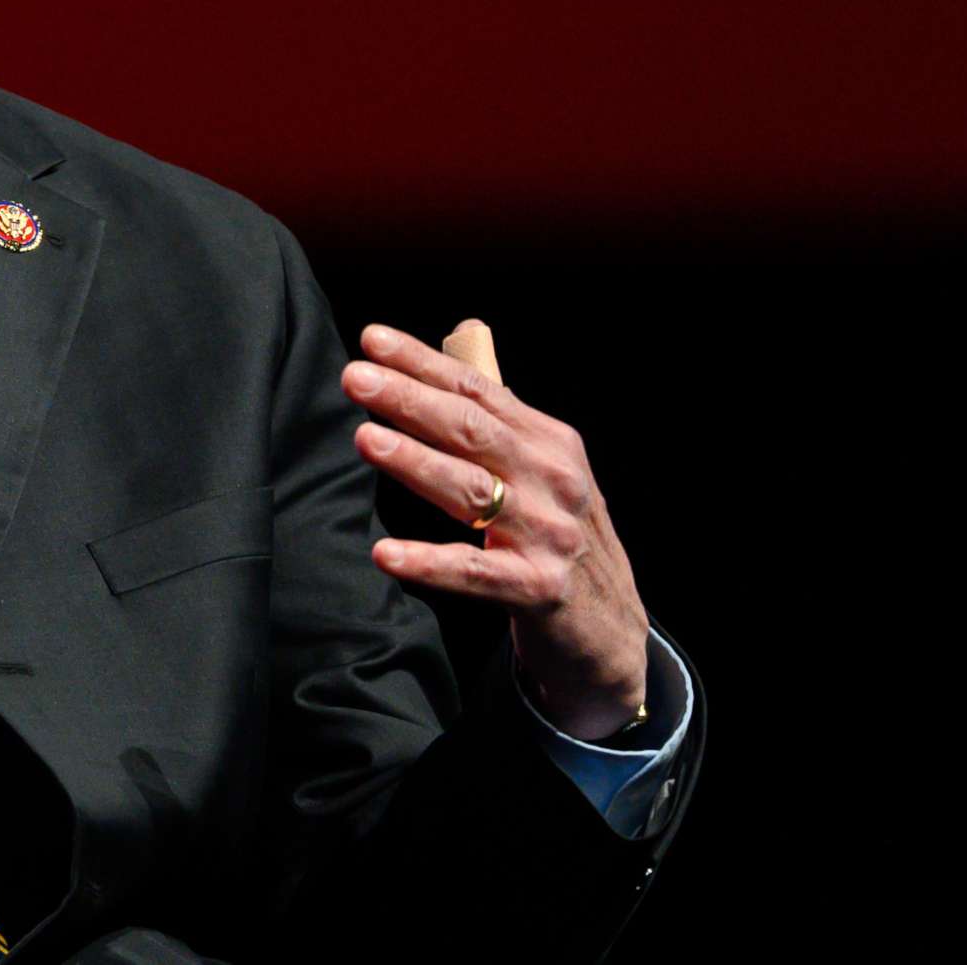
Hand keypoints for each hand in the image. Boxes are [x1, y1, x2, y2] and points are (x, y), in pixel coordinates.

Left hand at [343, 321, 650, 739]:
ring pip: (472, 490)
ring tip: (365, 439)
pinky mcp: (538, 589)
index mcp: (549, 440)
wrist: (611, 627)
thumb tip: (457, 343)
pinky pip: (474, 573)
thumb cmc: (557, 534)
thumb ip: (497, 417)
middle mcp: (554, 479)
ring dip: (416, 462)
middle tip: (355, 378)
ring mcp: (549, 534)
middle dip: (411, 399)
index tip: (371, 339)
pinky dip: (429, 562)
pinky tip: (385, 553)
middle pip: (472, 429)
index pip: (477, 390)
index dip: (423, 362)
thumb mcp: (541, 468)